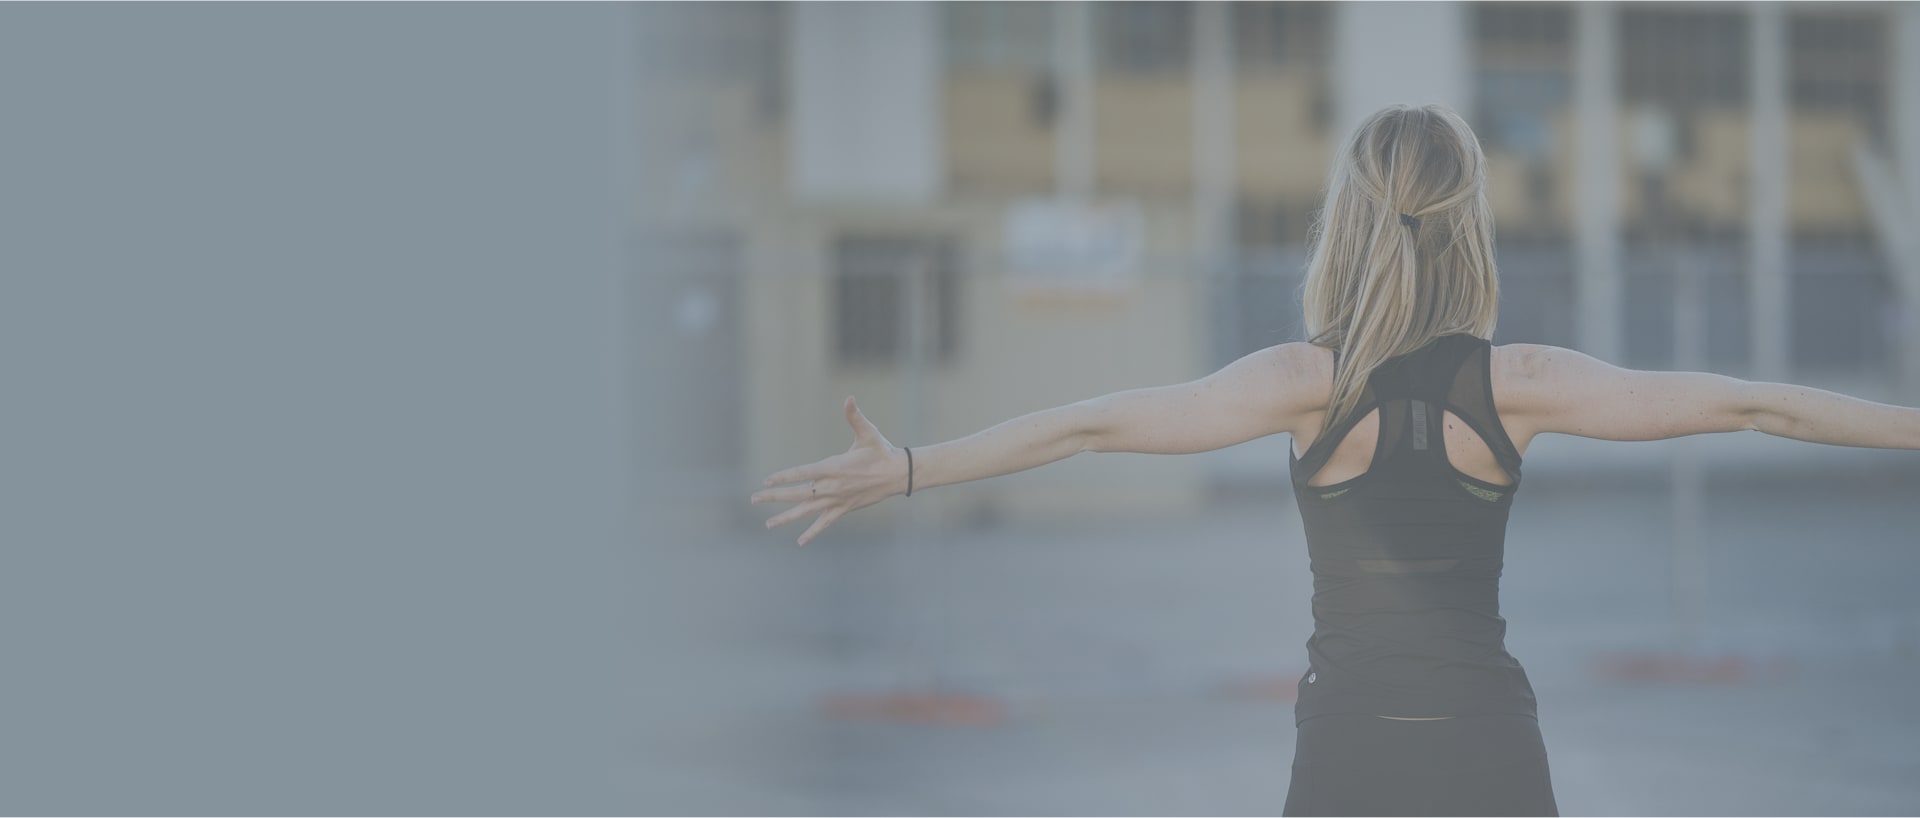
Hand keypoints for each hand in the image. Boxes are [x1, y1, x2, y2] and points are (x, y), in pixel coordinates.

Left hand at [749, 396, 905, 545]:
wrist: (898, 475)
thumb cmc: (881, 451)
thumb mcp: (868, 432)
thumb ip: (854, 416)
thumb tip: (849, 398)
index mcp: (833, 467)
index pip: (802, 472)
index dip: (783, 476)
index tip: (767, 480)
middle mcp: (831, 486)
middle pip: (797, 493)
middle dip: (774, 495)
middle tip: (754, 498)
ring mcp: (837, 500)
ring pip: (806, 511)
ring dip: (786, 517)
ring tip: (768, 524)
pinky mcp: (844, 509)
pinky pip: (824, 523)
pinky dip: (812, 532)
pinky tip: (800, 542)